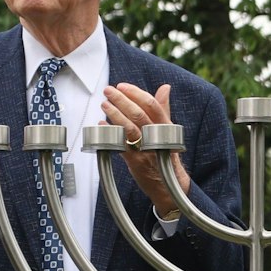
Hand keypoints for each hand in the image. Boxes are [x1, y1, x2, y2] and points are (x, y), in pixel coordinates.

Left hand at [103, 82, 190, 216]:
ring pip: (129, 128)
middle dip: (121, 100)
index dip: (135, 93)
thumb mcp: (168, 130)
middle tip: (109, 91)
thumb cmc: (165, 154)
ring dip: (114, 114)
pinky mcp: (136, 162)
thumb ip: (163, 109)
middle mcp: (157, 137)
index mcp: (166, 127)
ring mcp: (146, 149)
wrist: (169, 184)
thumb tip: (165, 88)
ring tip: (104, 104)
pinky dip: (110, 133)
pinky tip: (102, 124)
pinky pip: (121, 145)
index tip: (122, 86)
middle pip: (138, 114)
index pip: (151, 105)